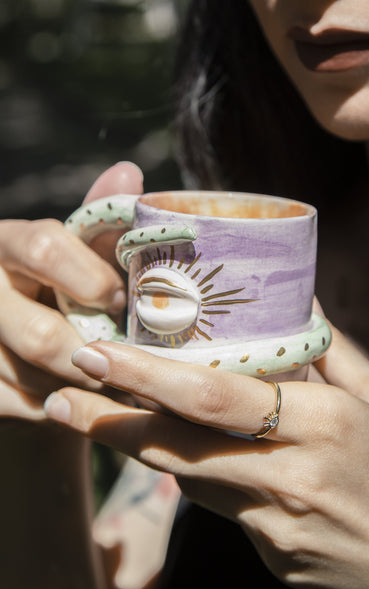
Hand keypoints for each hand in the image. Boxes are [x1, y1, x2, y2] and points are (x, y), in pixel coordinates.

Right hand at [0, 161, 142, 420]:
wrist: (21, 335)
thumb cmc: (63, 286)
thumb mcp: (79, 251)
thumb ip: (99, 222)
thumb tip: (127, 172)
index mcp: (8, 243)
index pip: (46, 249)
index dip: (93, 281)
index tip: (121, 301)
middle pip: (39, 335)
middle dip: (91, 353)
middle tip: (124, 360)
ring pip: (32, 378)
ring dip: (80, 385)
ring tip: (111, 380)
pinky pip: (20, 405)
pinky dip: (58, 407)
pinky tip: (78, 395)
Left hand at [44, 322, 368, 588]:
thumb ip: (335, 353)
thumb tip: (300, 303)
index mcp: (325, 426)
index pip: (217, 398)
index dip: (149, 376)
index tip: (99, 355)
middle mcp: (291, 478)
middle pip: (179, 446)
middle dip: (111, 420)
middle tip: (62, 392)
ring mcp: (276, 526)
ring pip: (189, 478)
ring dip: (141, 445)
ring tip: (95, 414)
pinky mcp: (271, 555)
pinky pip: (217, 506)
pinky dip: (192, 473)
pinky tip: (182, 450)